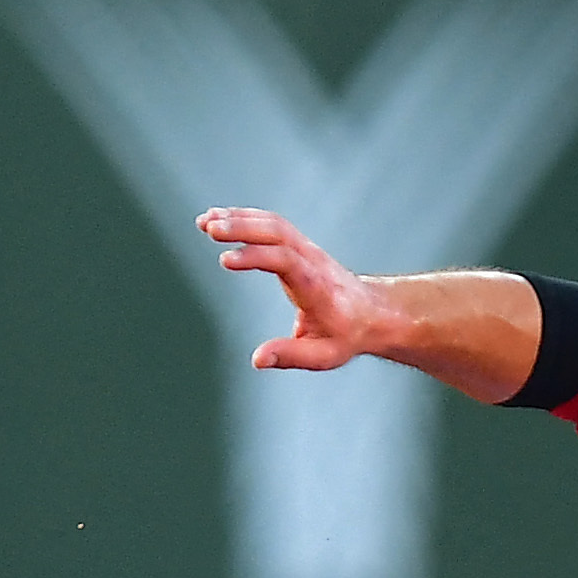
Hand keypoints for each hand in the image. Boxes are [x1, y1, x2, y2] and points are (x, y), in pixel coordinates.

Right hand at [199, 206, 387, 370]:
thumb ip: (290, 356)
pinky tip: (220, 220)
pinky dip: (246, 218)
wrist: (373, 314)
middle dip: (242, 227)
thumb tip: (258, 359)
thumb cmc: (346, 335)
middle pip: (278, 233)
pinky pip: (272, 225)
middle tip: (208, 227)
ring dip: (239, 218)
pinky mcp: (300, 246)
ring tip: (204, 221)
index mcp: (316, 287)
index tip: (225, 260)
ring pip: (274, 224)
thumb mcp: (323, 355)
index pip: (286, 262)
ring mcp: (307, 249)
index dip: (256, 256)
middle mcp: (312, 261)